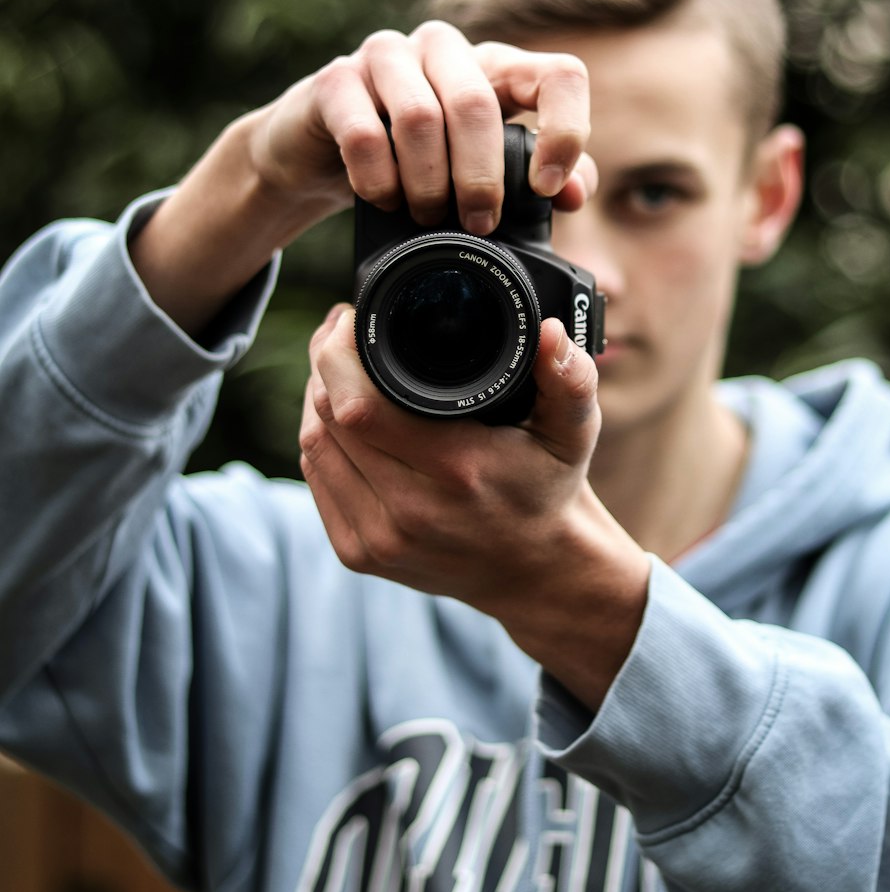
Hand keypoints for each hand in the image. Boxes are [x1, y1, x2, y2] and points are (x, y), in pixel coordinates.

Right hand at [250, 18, 593, 232]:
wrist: (323, 155)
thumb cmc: (416, 163)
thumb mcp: (483, 171)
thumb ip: (538, 180)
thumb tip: (574, 194)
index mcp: (496, 66)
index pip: (559, 75)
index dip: (565, 132)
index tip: (548, 189)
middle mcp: (445, 48)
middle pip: (477, 104)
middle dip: (480, 179)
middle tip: (477, 224)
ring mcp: (386, 55)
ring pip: (420, 117)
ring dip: (427, 183)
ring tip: (425, 216)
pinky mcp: (335, 80)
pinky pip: (364, 133)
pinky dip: (379, 180)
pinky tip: (383, 199)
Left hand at [299, 306, 649, 710]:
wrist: (535, 573)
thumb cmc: (548, 488)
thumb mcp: (573, 431)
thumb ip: (569, 379)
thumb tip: (549, 333)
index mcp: (456, 472)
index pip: (360, 407)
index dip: (339, 355)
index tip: (350, 318)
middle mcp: (410, 511)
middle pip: (329, 419)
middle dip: (325, 364)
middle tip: (342, 332)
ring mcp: (378, 539)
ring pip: (314, 446)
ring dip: (316, 398)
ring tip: (337, 368)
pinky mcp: (358, 554)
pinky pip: (315, 480)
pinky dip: (320, 440)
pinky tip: (337, 417)